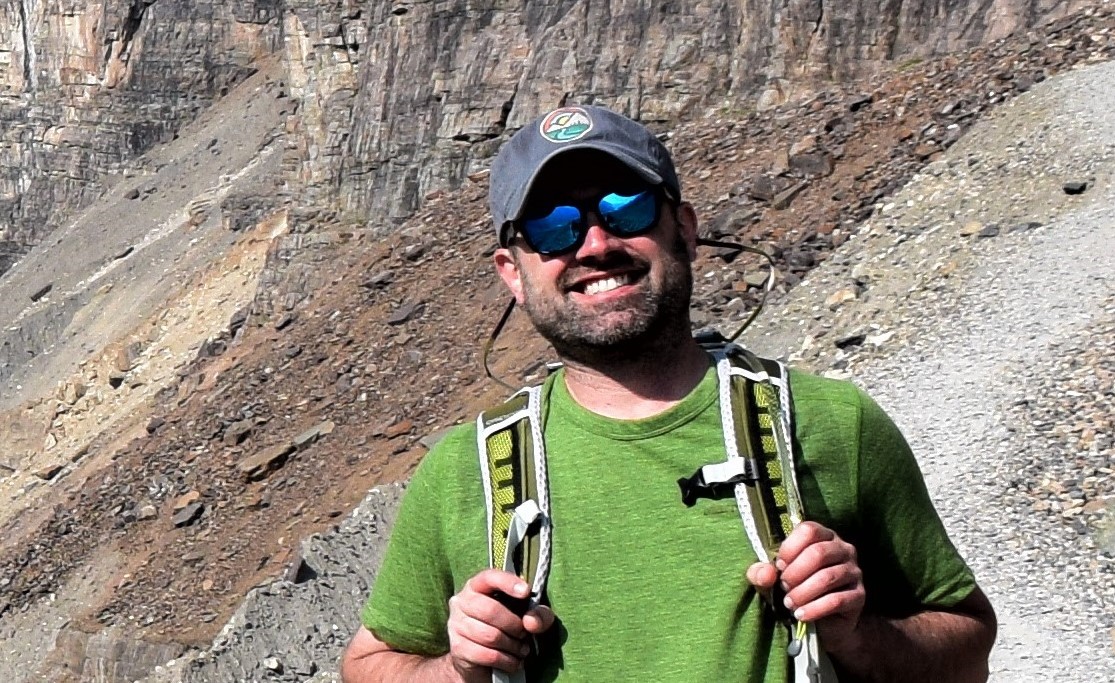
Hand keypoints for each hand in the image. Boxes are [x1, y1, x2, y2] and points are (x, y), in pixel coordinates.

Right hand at [446, 569, 555, 682]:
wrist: (479, 662)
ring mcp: (456, 624)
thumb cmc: (505, 630)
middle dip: (514, 625)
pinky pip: (486, 654)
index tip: (526, 591)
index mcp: (477, 586)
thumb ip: (538, 614)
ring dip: (512, 646)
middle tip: (524, 634)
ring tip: (520, 649)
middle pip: (490, 610)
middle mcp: (462, 601)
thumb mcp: (527, 618)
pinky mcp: (458, 647)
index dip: (508, 582)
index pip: (489, 577)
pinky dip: (506, 660)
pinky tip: (513, 661)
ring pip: (490, 635)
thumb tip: (532, 622)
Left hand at [746, 521, 864, 654]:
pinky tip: (801, 615)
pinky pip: (836, 600)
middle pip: (818, 553)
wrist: (821, 623)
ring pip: (827, 577)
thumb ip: (762, 573)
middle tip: (784, 587)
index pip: (809, 531)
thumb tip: (766, 573)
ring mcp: (854, 571)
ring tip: (789, 603)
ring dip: (803, 592)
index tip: (779, 566)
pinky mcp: (859, 596)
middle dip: (795, 573)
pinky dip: (814, 609)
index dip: (790, 548)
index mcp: (823, 536)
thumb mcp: (773, 579)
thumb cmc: (796, 590)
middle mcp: (843, 549)